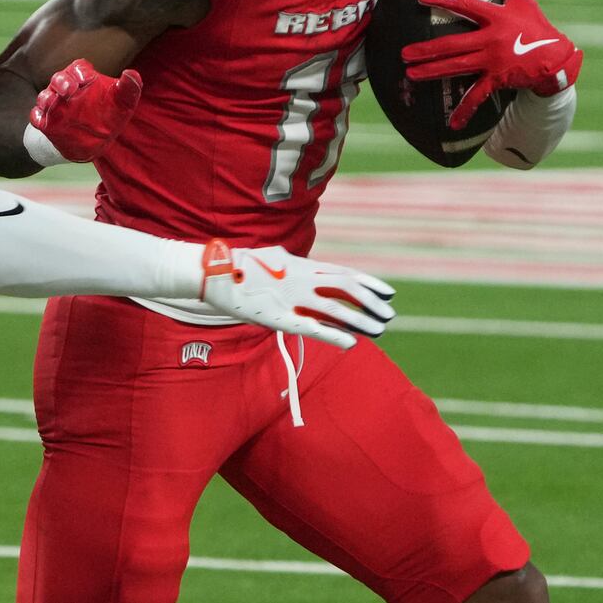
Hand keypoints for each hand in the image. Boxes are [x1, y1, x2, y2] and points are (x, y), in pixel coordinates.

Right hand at [24, 58, 142, 164]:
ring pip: (44, 95)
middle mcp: (67, 89)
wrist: (94, 142)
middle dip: (62, 82)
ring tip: (51, 103)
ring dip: (46, 98)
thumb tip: (132, 73)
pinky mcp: (47, 122)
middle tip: (69, 90)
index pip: (78, 68)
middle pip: (59, 78)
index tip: (87, 79)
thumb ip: (129, 89)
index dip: (80, 71)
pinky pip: (36, 116)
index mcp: (84, 80)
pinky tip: (42, 121)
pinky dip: (37, 117)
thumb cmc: (110, 116)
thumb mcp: (123, 104)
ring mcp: (55, 105)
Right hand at [197, 241, 394, 350]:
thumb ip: (292, 266)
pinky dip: (333, 336)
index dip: (367, 282)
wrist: (213, 271)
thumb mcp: (272, 258)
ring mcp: (291, 298)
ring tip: (378, 330)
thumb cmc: (239, 265)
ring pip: (335, 310)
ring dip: (359, 321)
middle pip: (345, 289)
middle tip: (389, 314)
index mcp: (300, 265)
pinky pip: (312, 327)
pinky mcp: (279, 317)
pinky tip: (350, 344)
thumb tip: (306, 268)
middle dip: (370, 303)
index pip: (342, 273)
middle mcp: (301, 279)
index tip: (388, 291)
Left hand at [402, 0, 582, 128]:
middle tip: (404, 52)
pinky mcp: (498, 80)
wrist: (557, 57)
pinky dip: (465, 111)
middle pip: (452, 43)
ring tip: (411, 74)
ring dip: (432, 72)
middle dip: (426, 49)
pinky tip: (451, 124)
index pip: (465, 5)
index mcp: (496, 17)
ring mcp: (493, 61)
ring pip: (457, 67)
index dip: (443, 0)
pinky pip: (477, 96)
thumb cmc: (536, 24)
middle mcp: (491, 39)